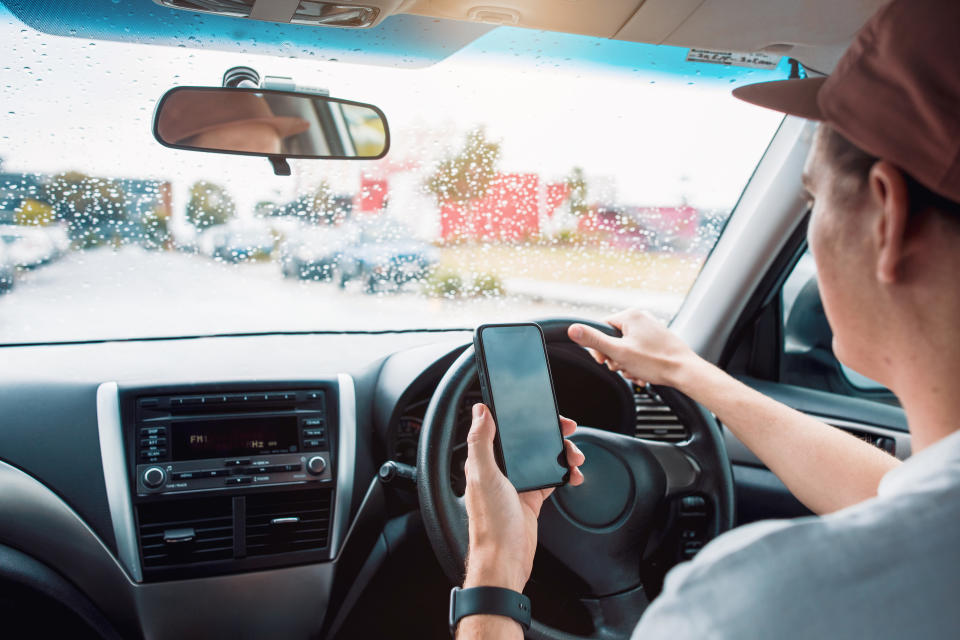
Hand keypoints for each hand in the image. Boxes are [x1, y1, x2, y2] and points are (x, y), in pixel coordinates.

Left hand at [463, 403, 584, 591]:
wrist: (505, 560)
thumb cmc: (491, 523)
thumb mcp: (484, 476)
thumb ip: (481, 442)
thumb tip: (480, 411)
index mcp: (484, 461)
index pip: (504, 429)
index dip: (523, 417)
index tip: (541, 411)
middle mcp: (499, 470)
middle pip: (528, 441)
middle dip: (550, 433)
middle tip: (569, 430)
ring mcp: (517, 484)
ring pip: (543, 458)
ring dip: (562, 454)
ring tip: (576, 458)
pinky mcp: (531, 499)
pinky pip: (551, 479)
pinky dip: (565, 474)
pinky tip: (574, 475)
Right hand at [567, 309, 700, 388]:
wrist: (685, 372)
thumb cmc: (656, 362)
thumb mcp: (619, 352)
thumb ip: (594, 340)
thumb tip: (573, 329)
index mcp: (631, 315)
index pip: (601, 327)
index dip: (600, 347)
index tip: (605, 360)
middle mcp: (641, 318)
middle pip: (614, 339)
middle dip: (615, 357)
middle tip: (623, 367)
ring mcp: (650, 328)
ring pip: (626, 347)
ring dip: (626, 363)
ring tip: (635, 372)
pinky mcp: (657, 340)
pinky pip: (638, 351)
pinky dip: (637, 363)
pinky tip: (642, 373)